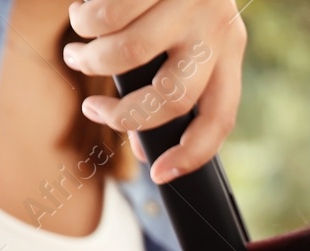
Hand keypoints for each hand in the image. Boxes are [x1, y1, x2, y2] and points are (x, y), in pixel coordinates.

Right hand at [64, 0, 246, 183]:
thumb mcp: (187, 36)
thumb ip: (172, 84)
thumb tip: (144, 147)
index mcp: (229, 50)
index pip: (220, 118)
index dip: (192, 154)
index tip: (160, 174)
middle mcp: (217, 28)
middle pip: (170, 98)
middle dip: (123, 115)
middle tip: (95, 109)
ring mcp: (188, 2)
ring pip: (128, 56)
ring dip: (92, 61)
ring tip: (79, 50)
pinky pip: (105, 16)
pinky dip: (85, 22)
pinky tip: (84, 14)